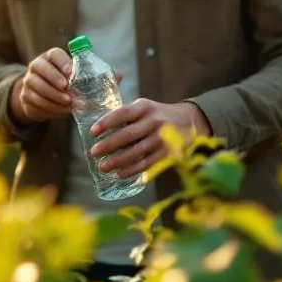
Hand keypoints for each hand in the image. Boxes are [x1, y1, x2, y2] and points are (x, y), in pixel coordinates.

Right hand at [11, 48, 125, 123]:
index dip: (62, 62)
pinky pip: (35, 100)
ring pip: (37, 86)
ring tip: (68, 102)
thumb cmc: (66, 85)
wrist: (43, 100)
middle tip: (67, 90)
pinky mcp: (25, 96)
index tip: (71, 72)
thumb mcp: (79, 78)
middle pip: (41, 68)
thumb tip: (119, 75)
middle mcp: (37, 66)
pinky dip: (49, 106)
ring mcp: (29, 81)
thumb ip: (97, 76)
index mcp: (51, 57)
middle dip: (54, 79)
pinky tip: (61, 110)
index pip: (54, 54)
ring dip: (53, 95)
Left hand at [89, 99, 211, 178]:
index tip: (93, 131)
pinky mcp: (168, 153)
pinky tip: (120, 174)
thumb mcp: (143, 108)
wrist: (188, 121)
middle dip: (109, 145)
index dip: (107, 122)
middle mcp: (154, 121)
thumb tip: (96, 130)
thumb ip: (124, 115)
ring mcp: (162, 138)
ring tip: (102, 167)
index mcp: (144, 107)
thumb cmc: (156, 115)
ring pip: (137, 152)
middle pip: (128, 134)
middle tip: (94, 153)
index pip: (123, 113)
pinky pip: (148, 163)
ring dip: (118, 161)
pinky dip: (133, 170)